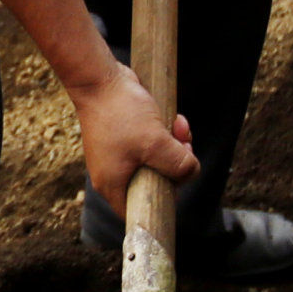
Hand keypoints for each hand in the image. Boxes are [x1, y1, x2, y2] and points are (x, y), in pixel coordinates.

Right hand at [70, 60, 198, 218]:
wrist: (101, 79)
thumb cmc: (121, 114)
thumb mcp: (156, 143)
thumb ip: (179, 165)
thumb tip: (191, 172)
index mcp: (112, 185)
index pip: (139, 211)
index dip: (163, 202)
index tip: (178, 183)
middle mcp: (113, 174)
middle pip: (154, 184)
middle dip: (175, 166)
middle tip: (184, 147)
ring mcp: (118, 156)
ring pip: (157, 162)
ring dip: (174, 146)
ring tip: (179, 127)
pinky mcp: (124, 139)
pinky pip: (151, 146)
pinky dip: (165, 135)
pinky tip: (174, 120)